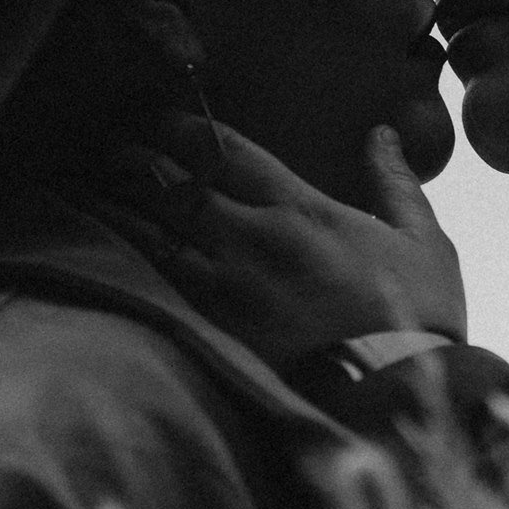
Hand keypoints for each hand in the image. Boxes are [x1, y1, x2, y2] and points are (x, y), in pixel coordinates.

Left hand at [125, 116, 466, 373]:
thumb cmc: (419, 317)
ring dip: (119, 203)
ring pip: (156, 230)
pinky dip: (128, 252)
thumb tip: (384, 134)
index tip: (157, 116)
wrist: (397, 393)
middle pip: (178, 185)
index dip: (186, 129)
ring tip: (85, 184)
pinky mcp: (216, 327)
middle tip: (106, 145)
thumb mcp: (424, 241)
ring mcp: (230, 284)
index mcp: (304, 208)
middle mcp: (257, 237)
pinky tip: (104, 238)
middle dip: (137, 161)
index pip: (229, 153)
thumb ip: (396, 184)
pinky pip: (159, 278)